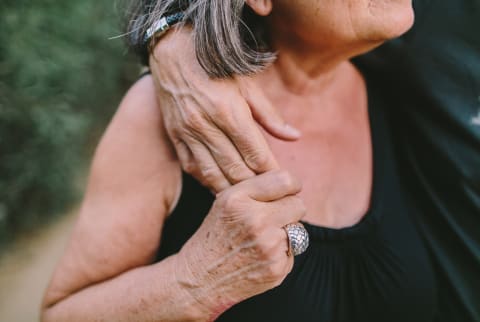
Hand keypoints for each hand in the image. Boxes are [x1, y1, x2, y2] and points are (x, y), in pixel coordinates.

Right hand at [149, 27, 299, 192]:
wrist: (173, 52)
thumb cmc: (217, 66)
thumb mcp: (248, 84)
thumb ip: (270, 115)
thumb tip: (294, 137)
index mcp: (229, 111)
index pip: (256, 154)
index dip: (272, 172)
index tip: (284, 183)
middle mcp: (206, 126)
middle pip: (236, 169)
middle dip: (256, 186)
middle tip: (271, 196)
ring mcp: (188, 134)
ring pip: (213, 174)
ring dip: (233, 190)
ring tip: (249, 200)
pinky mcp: (175, 137)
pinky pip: (193, 168)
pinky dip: (209, 182)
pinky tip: (222, 188)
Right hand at [174, 170, 304, 319]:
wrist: (200, 278)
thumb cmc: (215, 235)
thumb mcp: (225, 201)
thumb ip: (256, 188)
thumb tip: (292, 183)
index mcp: (238, 199)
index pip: (286, 180)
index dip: (291, 186)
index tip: (289, 191)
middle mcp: (255, 220)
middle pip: (298, 205)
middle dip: (289, 210)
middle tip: (272, 218)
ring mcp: (268, 246)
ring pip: (299, 229)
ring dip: (286, 232)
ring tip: (261, 240)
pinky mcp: (277, 268)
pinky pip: (294, 251)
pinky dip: (282, 253)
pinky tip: (261, 256)